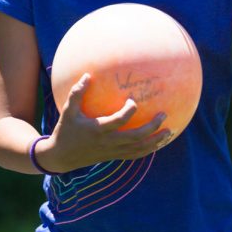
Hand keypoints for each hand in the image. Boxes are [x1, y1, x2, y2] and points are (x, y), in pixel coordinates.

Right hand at [40, 73, 171, 172]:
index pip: (117, 122)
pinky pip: (135, 155)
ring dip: (155, 141)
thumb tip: (86, 75)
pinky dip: (148, 149)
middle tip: (164, 115)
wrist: (62, 157)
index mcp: (97, 130)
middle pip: (135, 138)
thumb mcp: (67, 111)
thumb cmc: (65, 130)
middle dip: (151, 128)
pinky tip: (158, 142)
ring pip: (138, 150)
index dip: (128, 112)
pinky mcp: (114, 156)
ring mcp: (112, 151)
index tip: (134, 101)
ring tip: (170, 132)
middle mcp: (108, 142)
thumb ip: (77, 93)